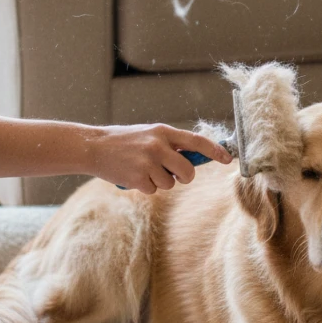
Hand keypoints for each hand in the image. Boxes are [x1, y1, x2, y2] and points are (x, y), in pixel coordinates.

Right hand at [86, 124, 232, 193]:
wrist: (94, 147)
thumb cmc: (125, 142)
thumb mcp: (150, 135)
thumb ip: (171, 145)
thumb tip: (197, 159)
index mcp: (163, 132)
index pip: (197, 141)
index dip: (215, 151)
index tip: (228, 159)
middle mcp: (158, 146)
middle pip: (188, 171)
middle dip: (184, 177)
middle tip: (174, 175)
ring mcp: (148, 162)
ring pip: (170, 184)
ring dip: (159, 182)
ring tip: (142, 169)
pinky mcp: (138, 178)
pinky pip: (153, 190)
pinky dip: (145, 187)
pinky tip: (132, 175)